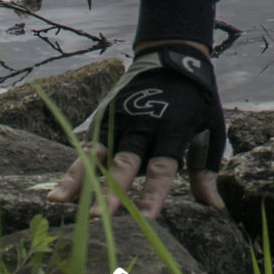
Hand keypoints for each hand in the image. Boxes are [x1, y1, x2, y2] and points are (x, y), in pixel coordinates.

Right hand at [46, 48, 225, 218]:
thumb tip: (215, 207)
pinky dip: (73, 169)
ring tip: (59, 202)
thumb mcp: (211, 128)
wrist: (171, 55)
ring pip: (96, 154)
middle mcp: (143, 124)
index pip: (163, 166)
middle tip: (99, 216)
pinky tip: (58, 193)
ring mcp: (119, 119)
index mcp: (173, 128)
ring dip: (78, 179)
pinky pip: (87, 147)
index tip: (146, 218)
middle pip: (125, 162)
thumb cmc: (196, 100)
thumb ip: (207, 168)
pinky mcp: (104, 116)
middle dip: (112, 190)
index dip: (154, 192)